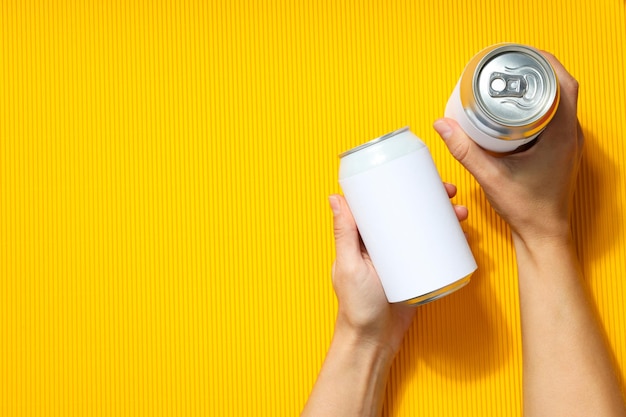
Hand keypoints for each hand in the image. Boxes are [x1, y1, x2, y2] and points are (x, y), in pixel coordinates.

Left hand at [328, 183, 467, 355]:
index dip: (398, 184)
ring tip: (460, 213)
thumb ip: (344, 234)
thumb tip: (334, 196)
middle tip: (449, 191)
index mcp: (364, 238)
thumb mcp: (349, 265)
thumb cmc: (356, 306)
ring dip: (444, 216)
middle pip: (408, 212)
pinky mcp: (416, 271)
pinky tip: (462, 234)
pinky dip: (448, 239)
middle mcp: (383, 244)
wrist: (374, 341)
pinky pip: (433, 250)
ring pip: (424, 228)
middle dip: (431, 198)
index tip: (416, 174)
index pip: (381, 203)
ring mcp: (401, 257)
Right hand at [434, 52, 582, 244]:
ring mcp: (568, 143)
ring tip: (513, 82)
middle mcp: (571, 135)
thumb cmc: (527, 209)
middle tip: (511, 66)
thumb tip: (443, 125)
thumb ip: (464, 150)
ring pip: (560, 102)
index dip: (544, 64)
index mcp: (562, 135)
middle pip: (562, 88)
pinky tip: (518, 110)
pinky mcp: (561, 150)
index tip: (521, 56)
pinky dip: (540, 107)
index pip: (563, 85)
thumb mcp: (491, 176)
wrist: (543, 234)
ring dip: (540, 89)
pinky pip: (556, 117)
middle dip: (538, 71)